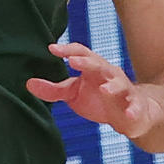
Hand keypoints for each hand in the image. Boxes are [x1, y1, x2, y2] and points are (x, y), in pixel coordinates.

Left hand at [26, 43, 161, 138]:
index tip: (51, 49)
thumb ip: (53, 89)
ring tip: (104, 89)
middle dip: (86, 62)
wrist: (131, 114)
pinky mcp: (135, 106)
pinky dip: (133, 110)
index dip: (67, 49)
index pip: (80, 53)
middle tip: (73, 61)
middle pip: (98, 63)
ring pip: (119, 84)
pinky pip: (135, 106)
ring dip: (112, 86)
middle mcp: (108, 74)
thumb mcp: (73, 94)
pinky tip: (129, 115)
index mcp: (92, 68)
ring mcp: (124, 89)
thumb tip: (28, 83)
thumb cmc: (98, 98)